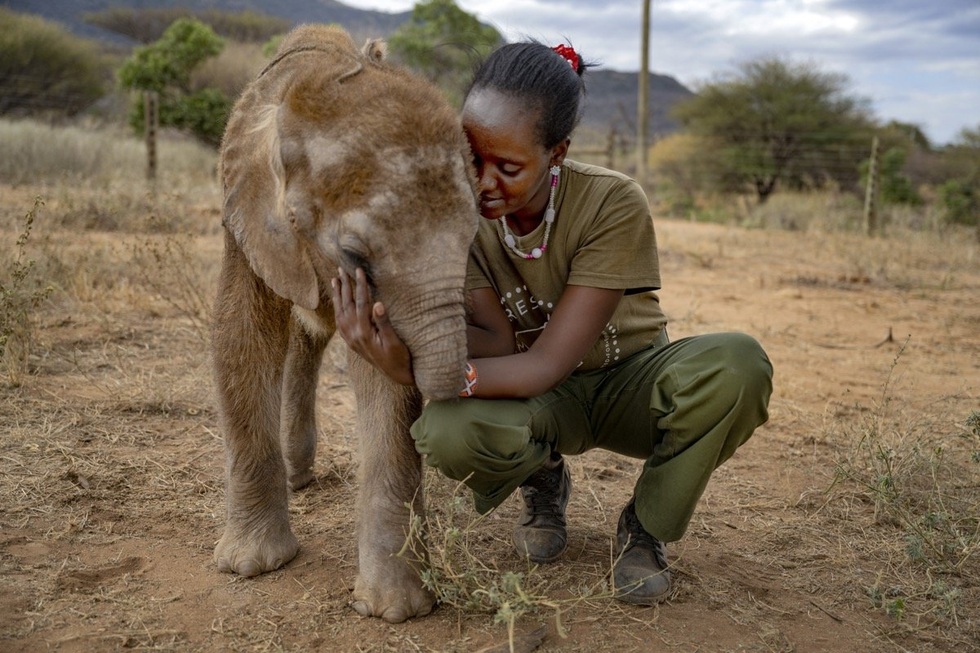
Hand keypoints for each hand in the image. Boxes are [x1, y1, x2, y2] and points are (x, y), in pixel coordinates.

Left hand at [331, 267, 414, 385]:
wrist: (396, 375)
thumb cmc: (399, 357)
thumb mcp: (395, 341)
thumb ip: (385, 323)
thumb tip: (379, 304)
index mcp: (364, 332)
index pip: (361, 303)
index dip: (360, 286)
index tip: (358, 270)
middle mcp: (354, 336)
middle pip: (346, 306)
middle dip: (344, 286)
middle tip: (340, 270)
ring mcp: (351, 340)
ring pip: (340, 313)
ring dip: (337, 296)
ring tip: (334, 281)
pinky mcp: (352, 343)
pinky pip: (340, 323)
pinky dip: (337, 310)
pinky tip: (337, 303)